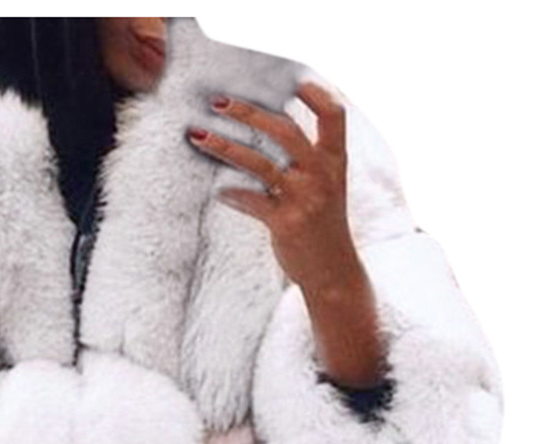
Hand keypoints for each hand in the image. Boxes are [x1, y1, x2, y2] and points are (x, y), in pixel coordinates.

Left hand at [186, 82, 387, 388]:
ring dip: (225, 146)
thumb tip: (271, 130)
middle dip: (249, 112)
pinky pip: (250, 201)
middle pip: (285, 130)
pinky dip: (231, 195)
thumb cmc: (325, 227)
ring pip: (259, 163)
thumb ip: (310, 160)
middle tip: (219, 102)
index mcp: (336, 162)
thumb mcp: (329, 188)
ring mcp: (303, 199)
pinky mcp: (285, 223)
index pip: (334, 115)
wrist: (333, 272)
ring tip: (198, 136)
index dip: (315, 93)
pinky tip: (218, 193)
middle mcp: (321, 175)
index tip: (292, 79)